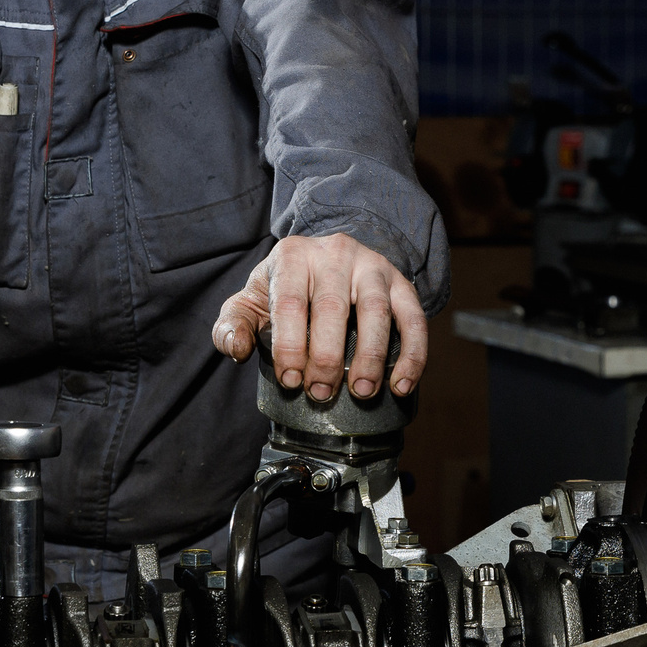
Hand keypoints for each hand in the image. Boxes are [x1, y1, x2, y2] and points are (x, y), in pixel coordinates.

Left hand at [210, 233, 427, 402]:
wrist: (326, 260)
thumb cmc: (284, 289)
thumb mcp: (250, 301)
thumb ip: (232, 326)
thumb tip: (237, 349)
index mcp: (293, 256)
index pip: (290, 303)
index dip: (290, 346)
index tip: (290, 381)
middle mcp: (335, 253)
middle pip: (332, 308)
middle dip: (326, 357)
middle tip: (320, 393)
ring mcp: (372, 265)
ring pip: (375, 309)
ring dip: (371, 356)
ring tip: (362, 392)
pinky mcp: (400, 282)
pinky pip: (414, 317)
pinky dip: (413, 353)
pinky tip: (402, 385)